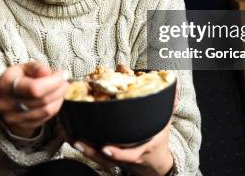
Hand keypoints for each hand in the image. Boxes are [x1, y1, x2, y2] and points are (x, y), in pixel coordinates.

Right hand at [0, 61, 69, 137]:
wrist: (7, 99)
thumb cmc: (17, 79)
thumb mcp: (23, 68)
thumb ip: (36, 68)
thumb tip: (47, 72)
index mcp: (6, 84)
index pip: (34, 88)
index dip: (53, 82)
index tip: (63, 73)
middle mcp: (7, 103)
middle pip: (42, 100)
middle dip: (59, 89)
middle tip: (65, 80)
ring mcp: (14, 117)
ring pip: (46, 110)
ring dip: (59, 98)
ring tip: (62, 88)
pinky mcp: (23, 125)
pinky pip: (46, 117)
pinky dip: (55, 106)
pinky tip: (56, 98)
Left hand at [61, 76, 179, 175]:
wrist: (154, 161)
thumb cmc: (157, 137)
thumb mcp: (165, 121)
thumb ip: (169, 102)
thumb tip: (174, 84)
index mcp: (142, 148)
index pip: (129, 155)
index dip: (117, 154)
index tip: (106, 149)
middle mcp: (127, 155)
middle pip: (107, 158)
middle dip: (92, 150)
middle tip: (78, 140)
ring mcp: (116, 157)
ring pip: (97, 158)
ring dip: (83, 148)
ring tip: (72, 138)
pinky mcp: (107, 157)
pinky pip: (92, 154)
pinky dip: (82, 146)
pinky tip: (70, 136)